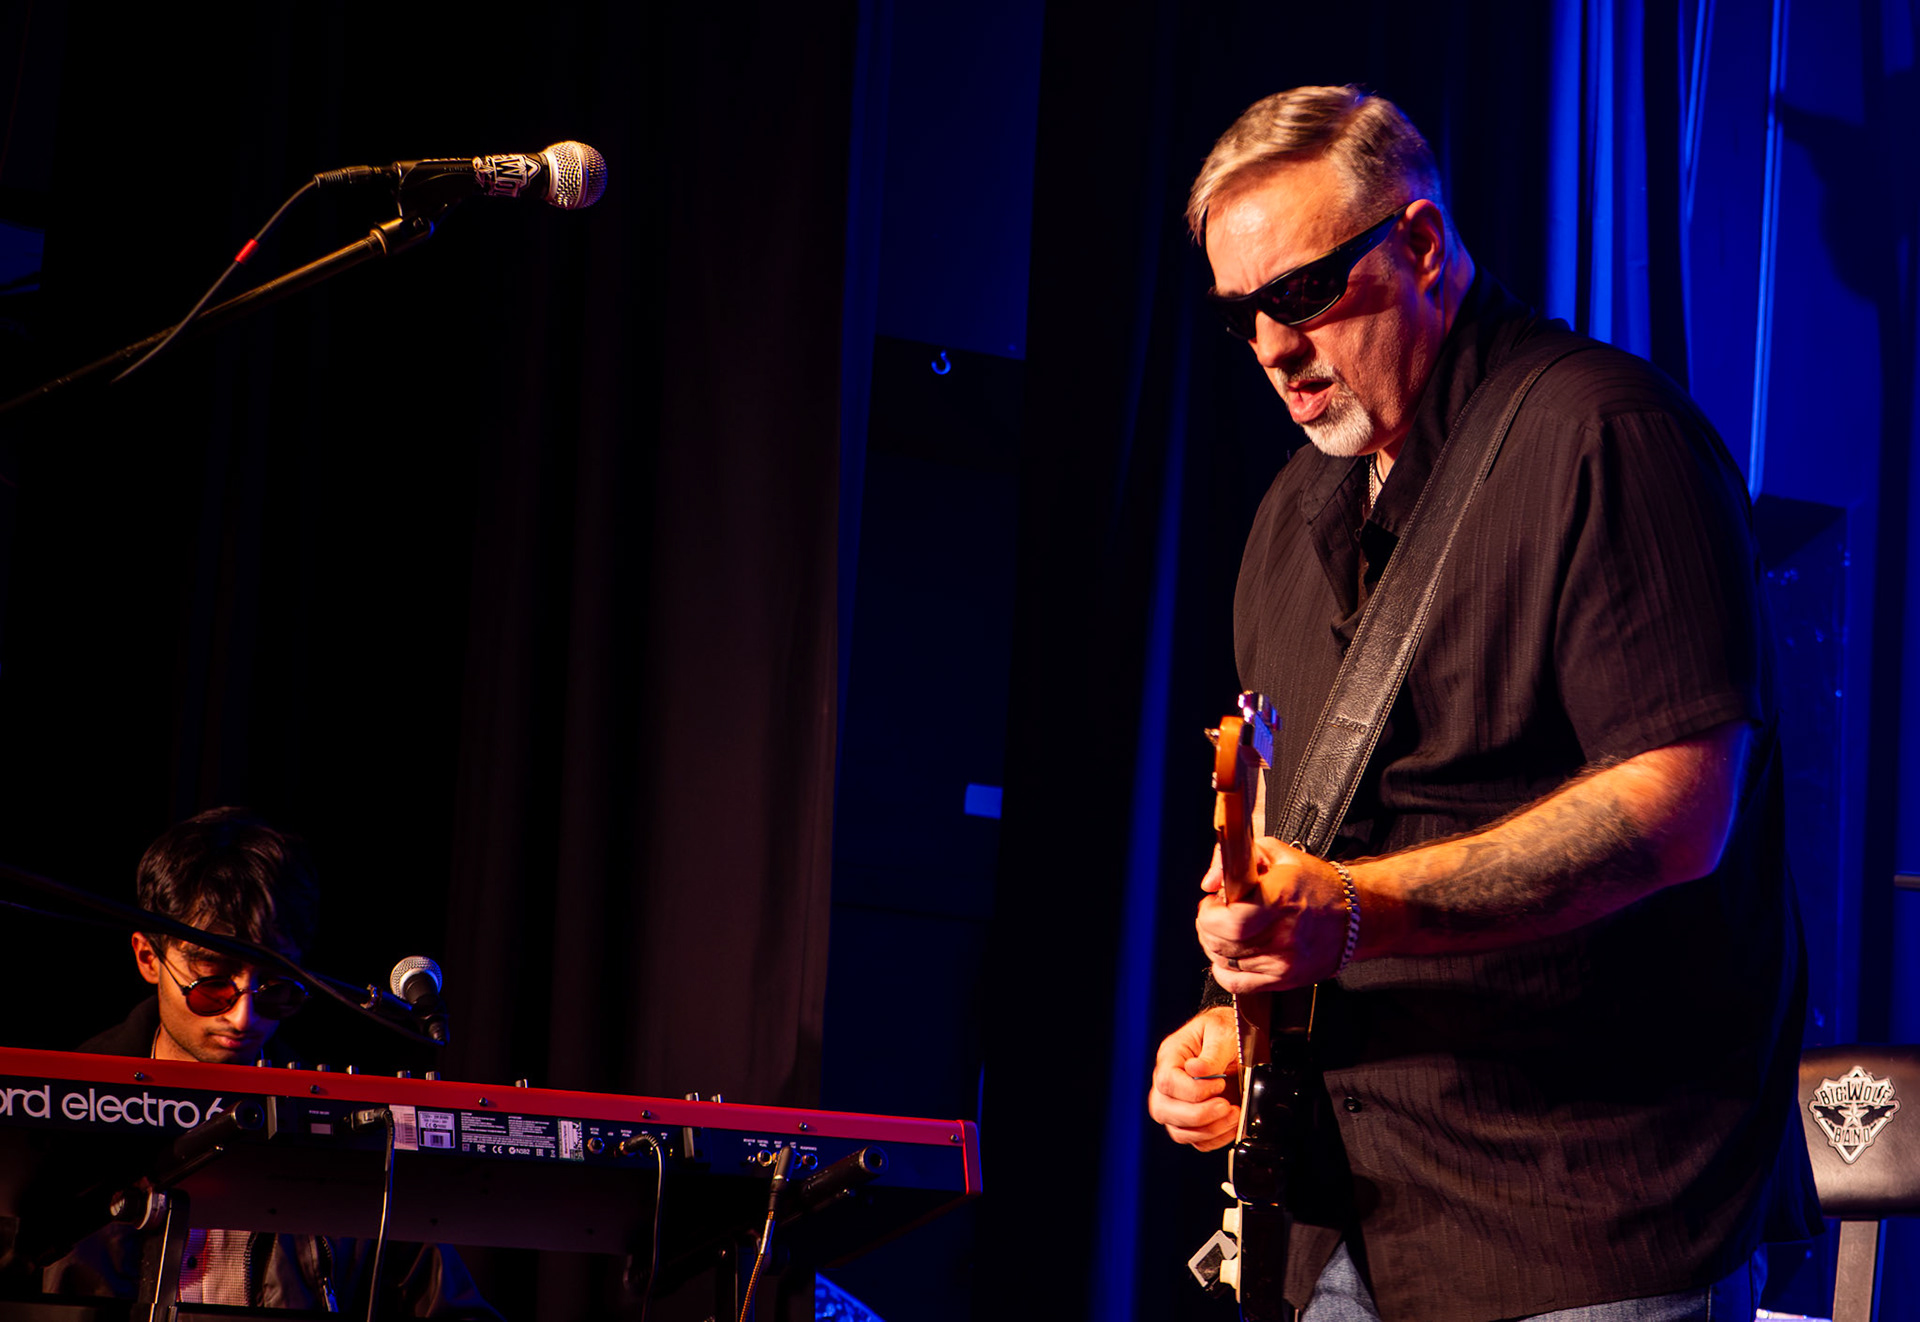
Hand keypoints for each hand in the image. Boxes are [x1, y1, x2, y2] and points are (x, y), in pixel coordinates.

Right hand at [1148, 1006, 1239, 1150]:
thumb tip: (1196, 1070)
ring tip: (1233, 1114)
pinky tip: (1231, 1124)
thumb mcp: (1222, 1033)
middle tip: (1226, 1106)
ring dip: (1208, 1130)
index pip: (1166, 1082)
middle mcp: (1168, 1081)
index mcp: (1170, 1056)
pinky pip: (1195, 1140)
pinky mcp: (1191, 1119)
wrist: (1235, 1037)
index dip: (1193, 1091)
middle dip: (1199, 1115)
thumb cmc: (1225, 1030)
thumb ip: (1212, 1053)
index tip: (1220, 1085)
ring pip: (1178, 1131)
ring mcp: (1177, 1103)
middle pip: (1164, 1110)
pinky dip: (1214, 1139)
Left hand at [1198, 837, 1350, 993]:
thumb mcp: (1275, 854)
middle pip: (1221, 942)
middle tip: (1218, 913)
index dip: (1209, 912)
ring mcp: (1283, 962)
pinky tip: (1230, 954)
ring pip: (1224, 961)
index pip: (1229, 921)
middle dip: (1208, 925)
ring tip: (1229, 929)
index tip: (1214, 902)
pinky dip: (1224, 969)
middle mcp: (1283, 935)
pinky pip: (1235, 983)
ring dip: (1216, 944)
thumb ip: (1233, 859)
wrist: (1355, 916)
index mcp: (1280, 899)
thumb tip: (1210, 882)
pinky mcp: (1284, 980)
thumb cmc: (1316, 884)